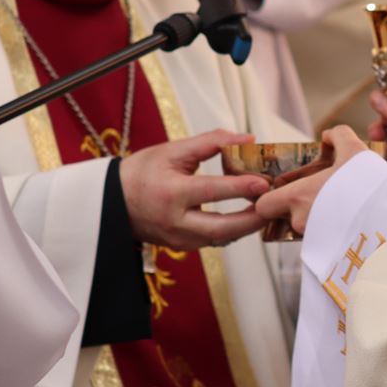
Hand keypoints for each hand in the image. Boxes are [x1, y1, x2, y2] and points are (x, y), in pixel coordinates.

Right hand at [118, 130, 268, 248]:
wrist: (112, 202)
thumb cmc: (142, 172)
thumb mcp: (173, 150)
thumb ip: (212, 142)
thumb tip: (247, 139)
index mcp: (171, 193)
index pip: (211, 192)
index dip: (240, 187)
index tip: (264, 182)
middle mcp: (175, 221)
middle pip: (222, 227)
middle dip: (253, 218)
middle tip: (274, 204)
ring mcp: (178, 239)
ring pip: (222, 238)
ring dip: (246, 225)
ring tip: (266, 208)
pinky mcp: (182, 247)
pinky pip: (214, 241)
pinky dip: (233, 230)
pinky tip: (247, 216)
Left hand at [253, 125, 369, 236]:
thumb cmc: (368, 186)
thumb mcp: (355, 151)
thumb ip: (338, 136)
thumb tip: (328, 136)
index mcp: (297, 196)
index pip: (264, 205)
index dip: (270, 197)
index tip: (285, 189)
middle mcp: (300, 221)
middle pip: (286, 216)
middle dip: (297, 207)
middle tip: (318, 195)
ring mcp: (315, 241)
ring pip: (306, 227)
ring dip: (316, 218)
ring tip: (339, 206)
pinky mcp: (331, 253)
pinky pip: (322, 241)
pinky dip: (330, 231)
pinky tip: (348, 220)